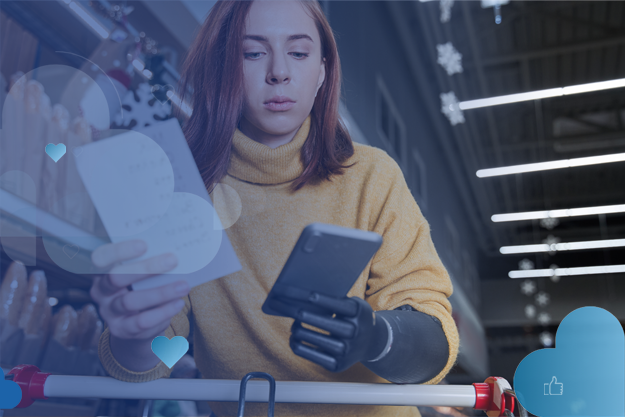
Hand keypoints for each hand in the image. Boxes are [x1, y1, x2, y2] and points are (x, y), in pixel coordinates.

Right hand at [90, 239, 188, 341]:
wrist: (136, 325)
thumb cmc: (142, 288)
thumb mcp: (142, 275)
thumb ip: (149, 263)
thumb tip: (172, 252)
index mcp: (102, 271)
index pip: (102, 257)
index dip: (120, 250)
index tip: (144, 244)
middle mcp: (100, 291)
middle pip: (116, 278)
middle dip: (146, 268)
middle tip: (172, 260)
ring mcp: (109, 311)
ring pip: (131, 301)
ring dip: (161, 293)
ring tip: (183, 286)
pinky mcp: (121, 329)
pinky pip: (142, 321)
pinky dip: (162, 312)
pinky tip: (178, 303)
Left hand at [270, 290, 388, 372]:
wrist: (372, 342)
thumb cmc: (355, 317)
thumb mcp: (353, 304)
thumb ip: (334, 300)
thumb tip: (301, 295)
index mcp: (358, 312)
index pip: (331, 302)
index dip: (310, 296)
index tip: (290, 291)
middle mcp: (354, 331)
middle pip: (318, 320)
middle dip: (294, 310)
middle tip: (279, 303)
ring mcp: (346, 350)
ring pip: (309, 337)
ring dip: (295, 329)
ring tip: (293, 324)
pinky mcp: (337, 364)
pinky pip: (308, 354)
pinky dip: (297, 344)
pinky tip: (294, 338)